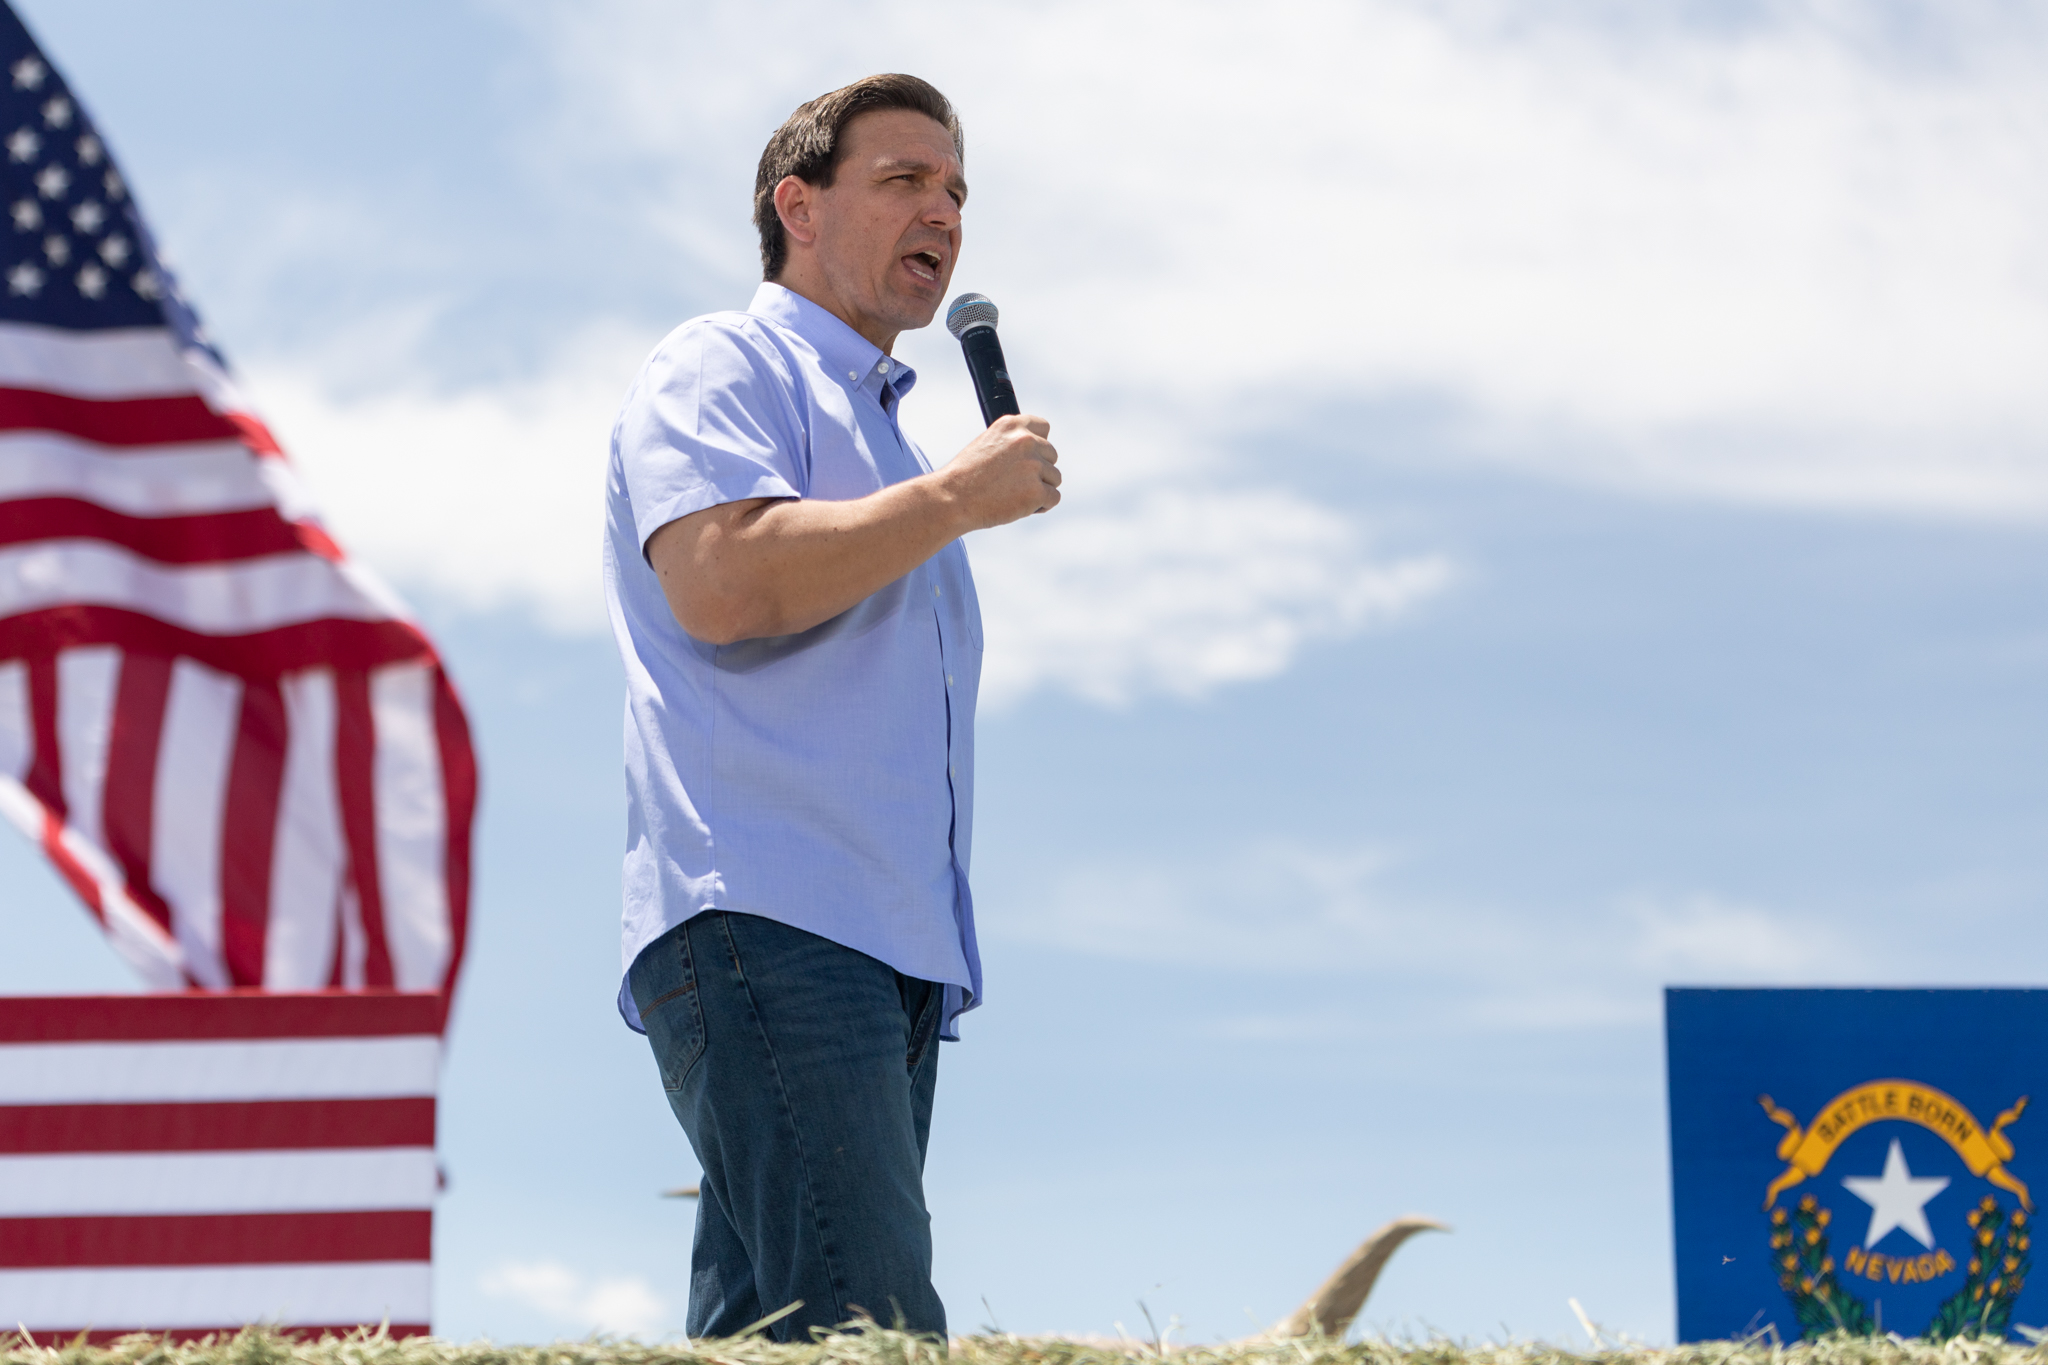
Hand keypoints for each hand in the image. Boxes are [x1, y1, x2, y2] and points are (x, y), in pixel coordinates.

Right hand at [939, 414, 1059, 530]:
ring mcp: (1033, 466)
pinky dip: (1041, 506)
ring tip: (1013, 495)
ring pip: (1054, 478)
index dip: (1038, 445)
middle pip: (1052, 455)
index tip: (1029, 457)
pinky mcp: (1037, 491)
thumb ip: (1012, 443)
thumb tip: (1036, 451)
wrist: (952, 499)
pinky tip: (1021, 507)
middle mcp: (1025, 441)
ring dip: (1040, 488)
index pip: (1043, 428)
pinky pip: (1054, 498)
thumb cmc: (966, 477)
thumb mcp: (987, 444)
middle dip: (1038, 470)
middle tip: (1013, 483)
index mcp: (1011, 425)